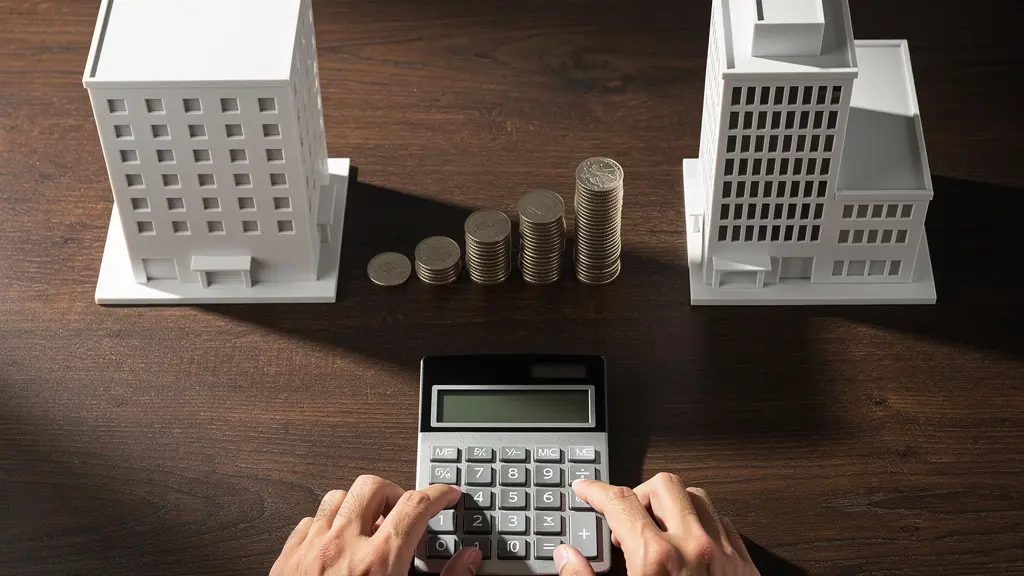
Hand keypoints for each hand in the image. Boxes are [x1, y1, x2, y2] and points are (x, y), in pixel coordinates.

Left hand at [270, 475, 481, 575]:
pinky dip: (326, 525)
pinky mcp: (286, 562)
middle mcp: (342, 548)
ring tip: (371, 526)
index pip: (417, 505)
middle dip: (394, 494)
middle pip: (373, 488)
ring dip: (358, 506)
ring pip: (337, 498)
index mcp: (380, 562)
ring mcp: (310, 551)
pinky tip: (336, 544)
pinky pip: (307, 522)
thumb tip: (469, 561)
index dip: (438, 494)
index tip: (447, 495)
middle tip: (405, 513)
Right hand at [555, 474, 758, 575]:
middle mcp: (694, 547)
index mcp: (656, 558)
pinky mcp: (745, 569)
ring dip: (673, 504)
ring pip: (698, 498)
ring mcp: (725, 555)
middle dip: (638, 494)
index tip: (586, 489)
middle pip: (662, 487)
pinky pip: (724, 524)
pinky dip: (702, 523)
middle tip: (624, 517)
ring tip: (656, 528)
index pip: (619, 502)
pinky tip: (688, 544)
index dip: (596, 490)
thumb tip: (567, 558)